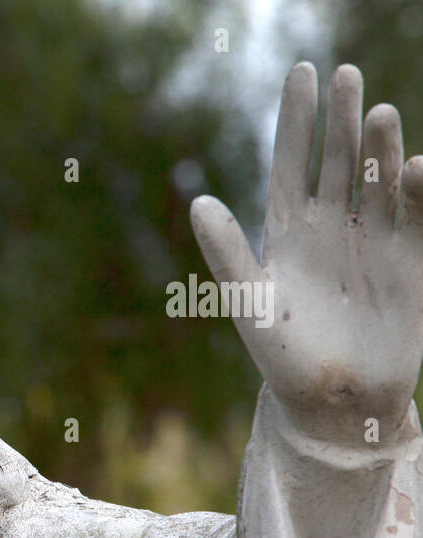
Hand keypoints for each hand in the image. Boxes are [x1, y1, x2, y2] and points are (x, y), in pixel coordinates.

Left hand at [191, 63, 422, 445]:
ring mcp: (372, 241)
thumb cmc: (282, 355)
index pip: (291, 163)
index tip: (301, 73)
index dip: (296, 120)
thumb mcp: (248, 301)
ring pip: (376, 182)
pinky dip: (418, 192)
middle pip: (335, 161)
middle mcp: (331, 228)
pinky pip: (416, 217)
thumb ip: (226, 252)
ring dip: (376, 148)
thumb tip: (198, 200)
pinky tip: (415, 163)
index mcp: (287, 232)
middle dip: (339, 119)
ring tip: (375, 111)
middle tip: (344, 73)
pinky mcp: (408, 263)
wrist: (332, 403)